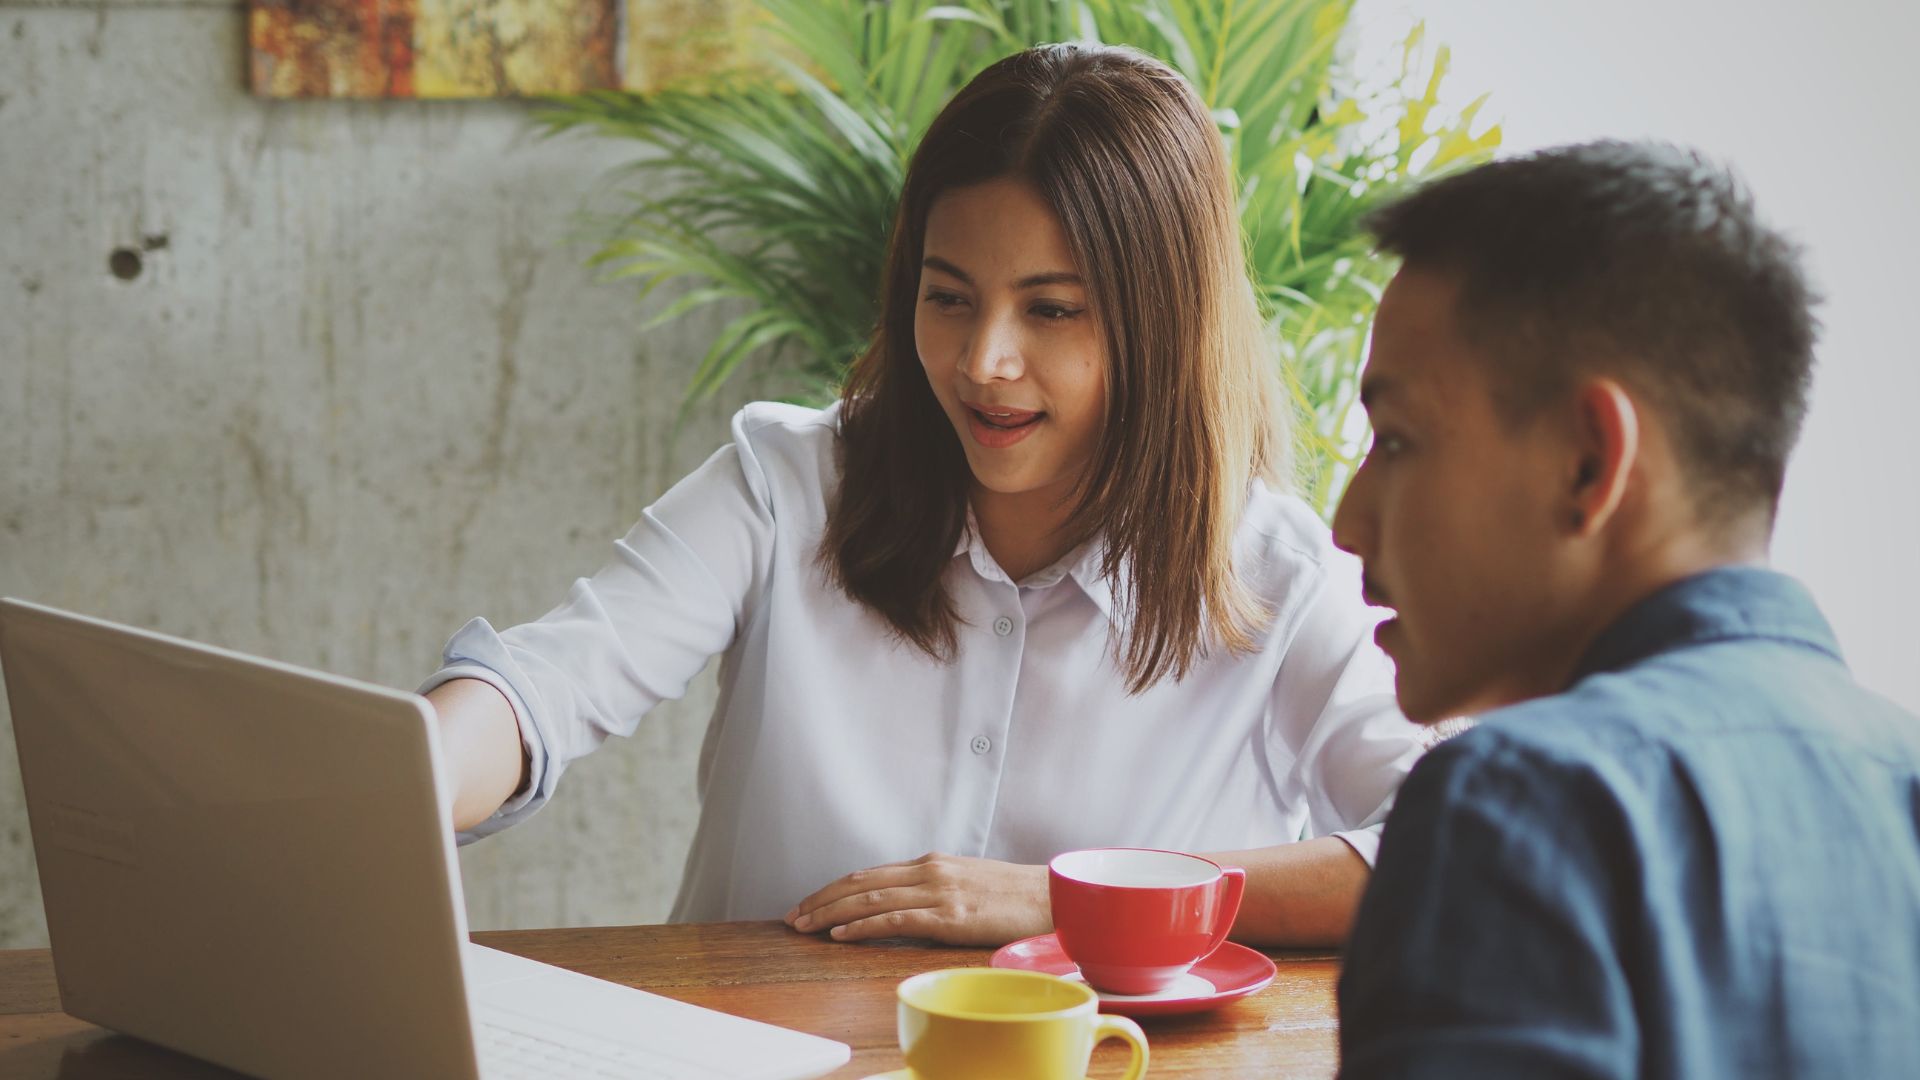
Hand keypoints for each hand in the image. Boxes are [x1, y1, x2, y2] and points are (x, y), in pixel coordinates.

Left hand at [783, 852, 1049, 945]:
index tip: (808, 903)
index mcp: (931, 864)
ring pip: (871, 898)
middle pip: (861, 882)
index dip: (833, 888)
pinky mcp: (950, 916)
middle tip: (793, 916)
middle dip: (821, 899)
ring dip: (831, 913)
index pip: (869, 874)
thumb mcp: (966, 884)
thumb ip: (933, 891)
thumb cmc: (1013, 896)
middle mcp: (929, 872)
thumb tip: (904, 906)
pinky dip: (863, 925)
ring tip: (804, 925)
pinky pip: (896, 918)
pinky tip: (840, 933)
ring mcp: (939, 892)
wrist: (1053, 898)